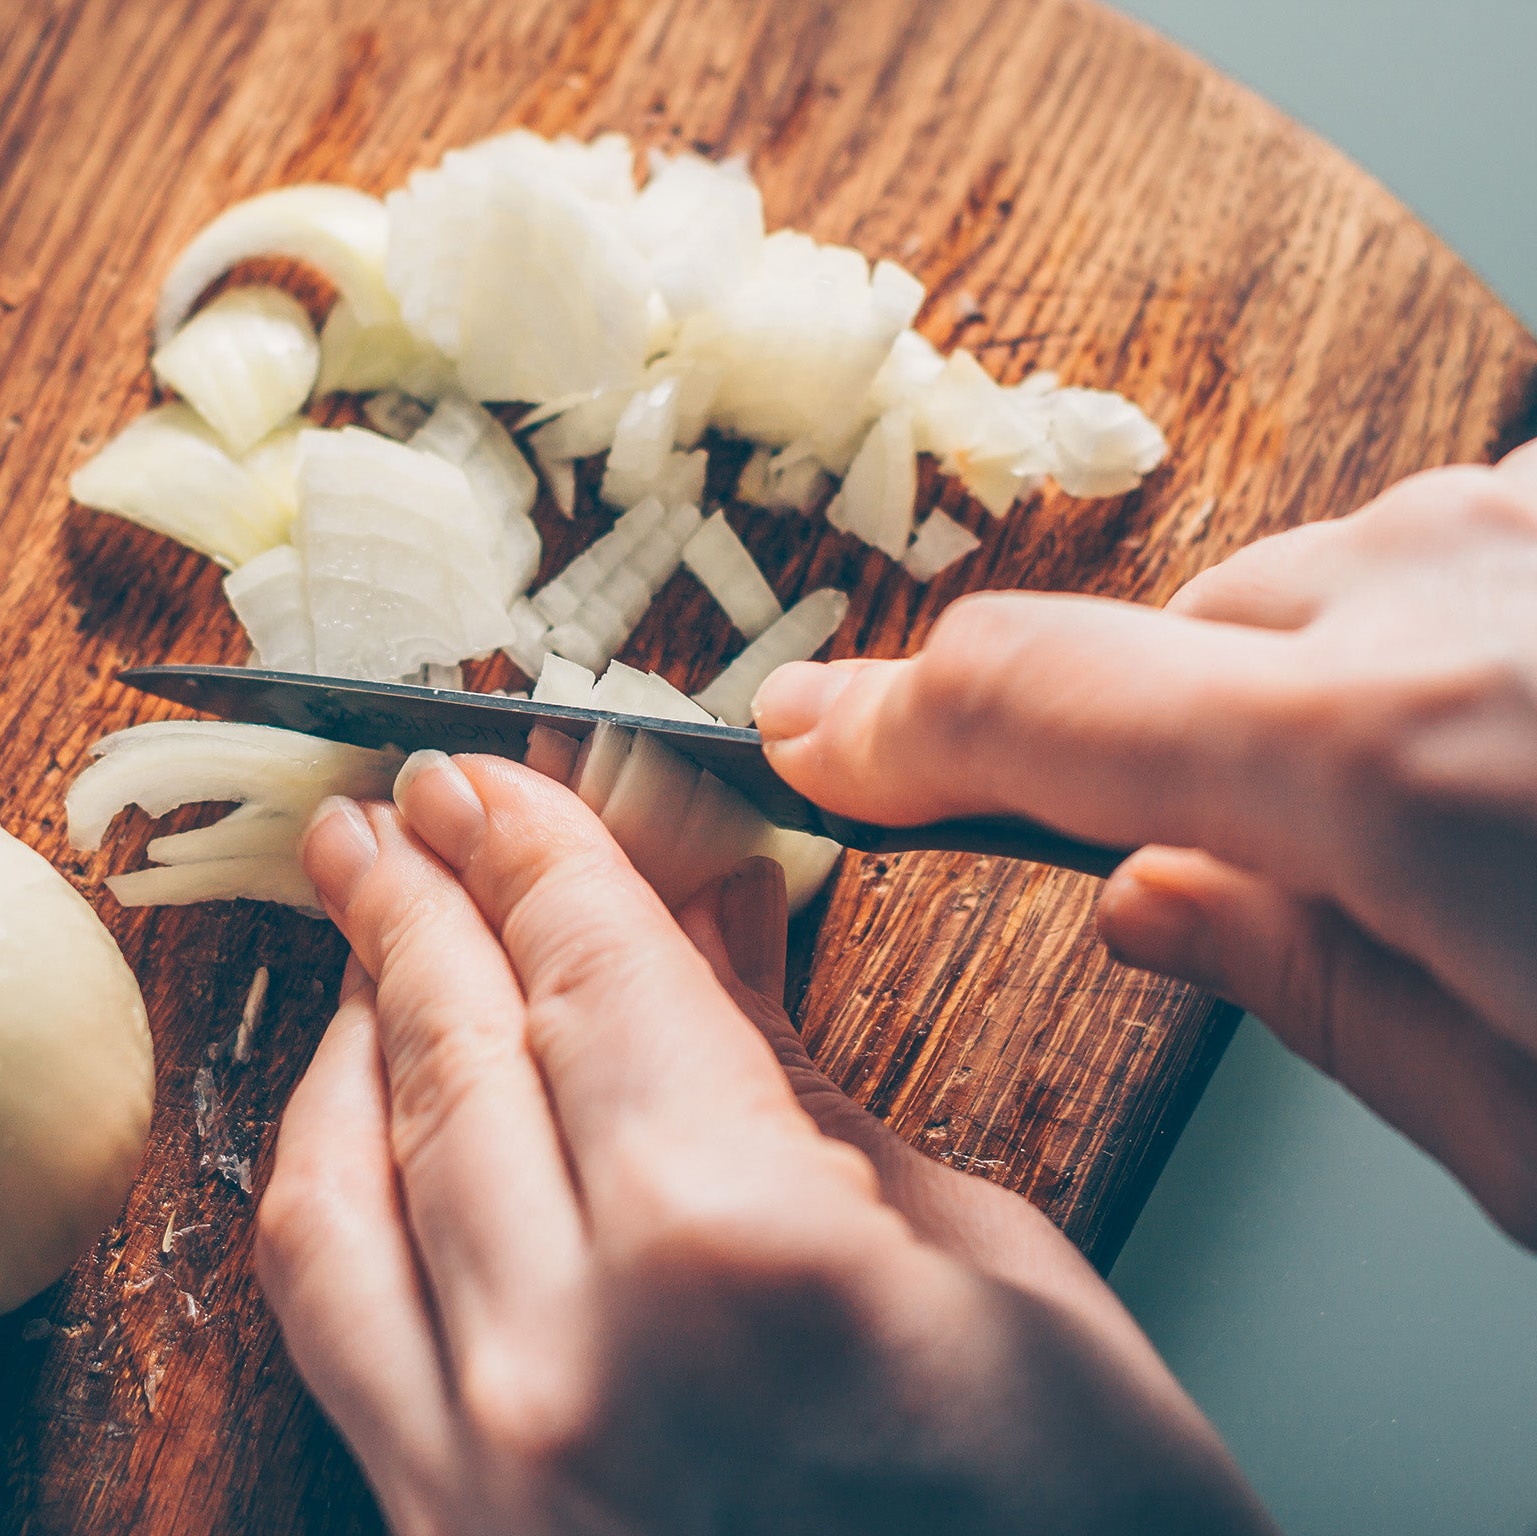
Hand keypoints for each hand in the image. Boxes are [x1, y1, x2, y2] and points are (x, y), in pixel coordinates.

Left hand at [258, 754, 1272, 1534]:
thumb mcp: (993, 1270)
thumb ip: (809, 1091)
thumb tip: (703, 937)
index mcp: (737, 1258)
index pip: (593, 978)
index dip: (536, 850)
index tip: (493, 773)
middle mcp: (573, 1364)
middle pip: (453, 1056)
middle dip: (422, 904)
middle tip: (399, 811)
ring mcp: (485, 1476)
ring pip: (341, 1182)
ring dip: (347, 1030)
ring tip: (361, 929)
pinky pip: (335, 1325)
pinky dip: (329, 1186)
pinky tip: (356, 1115)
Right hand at [755, 443, 1536, 1244]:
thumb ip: (1315, 996)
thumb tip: (1154, 904)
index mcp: (1400, 766)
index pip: (1029, 703)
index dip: (882, 725)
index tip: (800, 740)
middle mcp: (1449, 592)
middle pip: (1168, 642)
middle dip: (1168, 754)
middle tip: (1269, 880)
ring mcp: (1526, 518)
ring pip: (1303, 589)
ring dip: (1310, 696)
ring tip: (1462, 825)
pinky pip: (1433, 553)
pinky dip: (1430, 643)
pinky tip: (1522, 738)